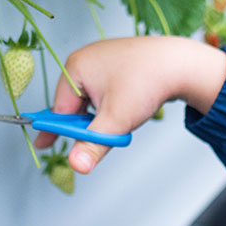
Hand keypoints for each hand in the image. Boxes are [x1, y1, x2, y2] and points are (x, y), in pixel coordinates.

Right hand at [34, 36, 225, 172]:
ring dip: (103, 116)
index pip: (59, 107)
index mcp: (75, 67)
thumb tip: (76, 166)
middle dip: (86, 123)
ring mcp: (103, 59)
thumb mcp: (116, 120)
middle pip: (75, 103)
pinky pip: (108, 91)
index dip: (55, 130)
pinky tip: (130, 106)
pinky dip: (114, 105)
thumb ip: (92, 144)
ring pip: (93, 100)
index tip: (44, 146)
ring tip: (124, 116)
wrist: (182, 62)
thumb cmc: (146, 82)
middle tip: (99, 137)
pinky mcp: (120, 64)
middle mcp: (86, 59)